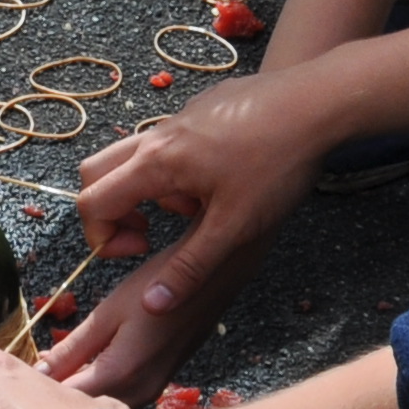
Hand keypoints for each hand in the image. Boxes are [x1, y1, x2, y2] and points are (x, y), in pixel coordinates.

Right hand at [43, 74, 327, 394]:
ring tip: (199, 209)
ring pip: (135, 156)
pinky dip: (177, 170)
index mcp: (155, 164)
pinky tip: (226, 181)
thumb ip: (189, 268)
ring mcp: (179, 117)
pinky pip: (169, 142)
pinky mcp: (202, 109)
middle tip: (149, 234)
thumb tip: (151, 306)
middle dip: (112, 212)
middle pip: (97, 172)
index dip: (104, 239)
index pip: (92, 203)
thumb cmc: (276, 165)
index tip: (144, 252)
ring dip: (150, 191)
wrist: (316, 102)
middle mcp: (157, 135)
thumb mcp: (234, 228)